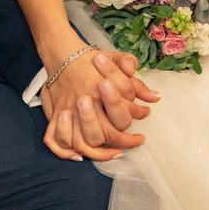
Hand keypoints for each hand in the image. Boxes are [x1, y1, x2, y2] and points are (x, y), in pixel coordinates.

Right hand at [41, 47, 159, 160]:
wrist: (61, 53)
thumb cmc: (91, 59)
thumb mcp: (117, 60)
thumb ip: (135, 79)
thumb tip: (154, 97)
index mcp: (101, 87)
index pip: (125, 111)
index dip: (139, 115)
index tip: (145, 115)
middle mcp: (86, 101)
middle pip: (108, 131)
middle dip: (125, 140)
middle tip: (137, 140)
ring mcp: (68, 110)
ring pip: (85, 141)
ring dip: (101, 151)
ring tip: (116, 151)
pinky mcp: (54, 115)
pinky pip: (55, 139)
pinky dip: (65, 151)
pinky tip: (79, 156)